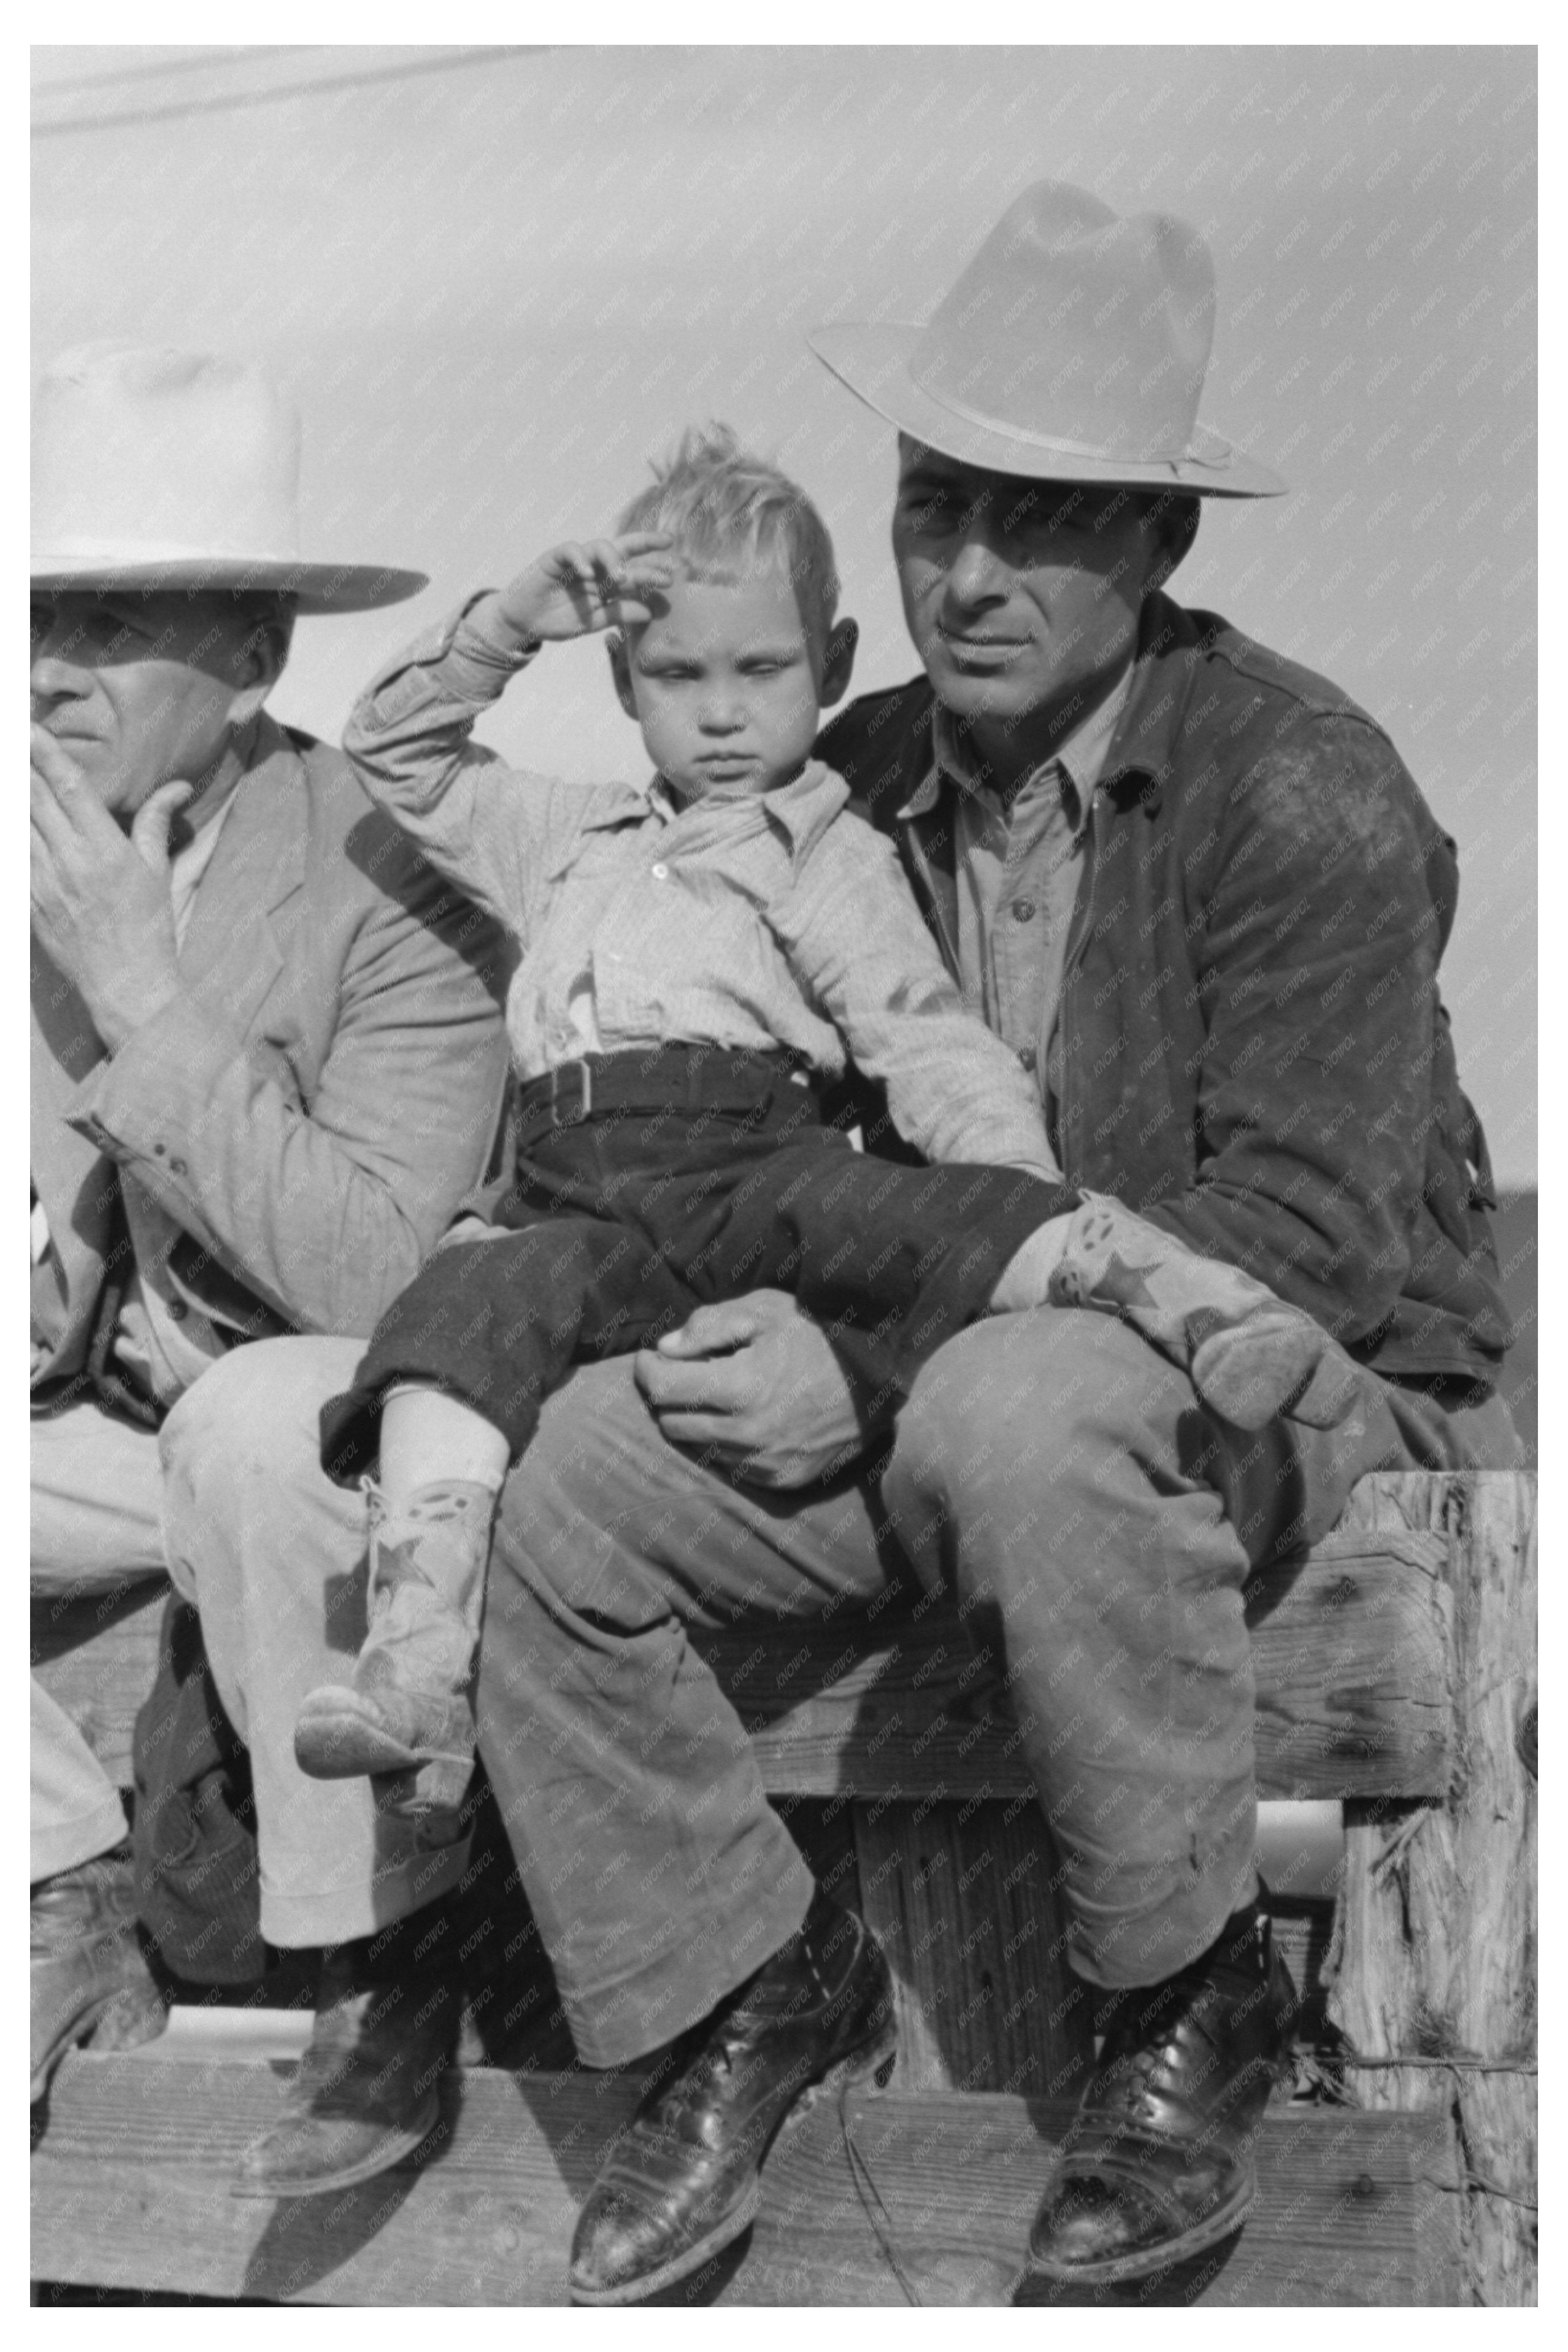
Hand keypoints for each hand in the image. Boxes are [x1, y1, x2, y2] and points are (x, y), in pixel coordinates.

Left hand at [31, 724, 191, 1050]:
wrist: (126, 986)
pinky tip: (15, 821)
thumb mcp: (158, 874)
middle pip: (34, 799)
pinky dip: (12, 836)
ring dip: (14, 797)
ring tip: (12, 775)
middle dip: (20, 766)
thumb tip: (176, 787)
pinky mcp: (28, 902)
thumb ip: (156, 824)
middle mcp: (70, 862)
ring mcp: (43, 883)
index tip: (31, 729)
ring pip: (18, 825)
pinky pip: (13, 859)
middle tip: (12, 741)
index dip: (48, 755)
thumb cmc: (149, 931)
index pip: (71, 789)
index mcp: (106, 851)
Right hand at [491, 533, 675, 646]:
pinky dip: (580, 560)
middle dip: (645, 546)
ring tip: (622, 578)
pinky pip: (570, 551)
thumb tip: (649, 612)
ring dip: (613, 560)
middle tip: (666, 551)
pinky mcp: (554, 558)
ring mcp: (576, 560)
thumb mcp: (593, 622)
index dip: (653, 565)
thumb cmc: (558, 619)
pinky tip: (589, 574)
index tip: (675, 569)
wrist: (525, 623)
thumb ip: (618, 615)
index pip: (634, 568)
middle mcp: (595, 566)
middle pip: (623, 550)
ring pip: (600, 547)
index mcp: (606, 581)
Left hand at [634, 1290, 870, 1488]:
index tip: (650, 1356)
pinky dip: (726, 1444)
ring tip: (716, 1393)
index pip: (663, 1388)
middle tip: (683, 1372)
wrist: (881, 1378)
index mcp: (740, 1388)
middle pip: (672, 1423)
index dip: (647, 1368)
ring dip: (696, 1421)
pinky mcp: (782, 1481)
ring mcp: (765, 1463)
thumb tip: (665, 1349)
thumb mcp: (766, 1311)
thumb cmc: (821, 1335)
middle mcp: (747, 1434)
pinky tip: (744, 1417)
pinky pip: (731, 1467)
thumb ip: (709, 1326)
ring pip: (698, 1449)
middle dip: (669, 1395)